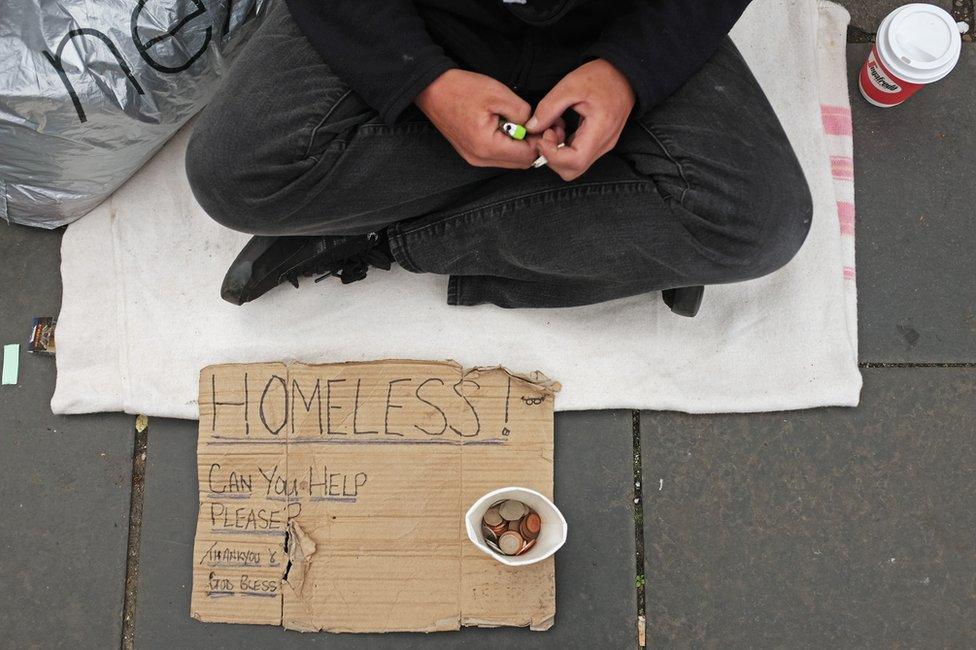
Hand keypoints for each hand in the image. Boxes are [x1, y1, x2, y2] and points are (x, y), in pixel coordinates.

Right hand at [415, 69, 536, 168]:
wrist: (432, 89)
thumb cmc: (460, 89)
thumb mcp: (499, 94)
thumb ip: (523, 113)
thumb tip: (533, 125)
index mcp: (487, 146)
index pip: (528, 156)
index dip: (538, 139)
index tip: (541, 124)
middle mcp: (480, 158)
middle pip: (521, 163)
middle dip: (530, 144)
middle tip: (530, 123)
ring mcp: (474, 158)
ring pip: (510, 160)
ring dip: (518, 145)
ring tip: (514, 122)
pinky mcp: (471, 154)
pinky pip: (497, 156)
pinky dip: (506, 144)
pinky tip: (502, 126)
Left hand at [526, 59, 634, 180]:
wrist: (623, 75)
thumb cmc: (602, 77)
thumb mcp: (570, 85)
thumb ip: (548, 108)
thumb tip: (532, 127)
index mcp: (600, 129)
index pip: (574, 161)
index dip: (552, 155)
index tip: (542, 138)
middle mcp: (604, 143)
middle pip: (572, 170)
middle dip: (552, 157)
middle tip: (546, 133)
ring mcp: (603, 146)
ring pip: (573, 165)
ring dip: (557, 151)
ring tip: (554, 126)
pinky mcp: (598, 144)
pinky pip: (577, 155)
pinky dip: (563, 147)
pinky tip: (561, 128)